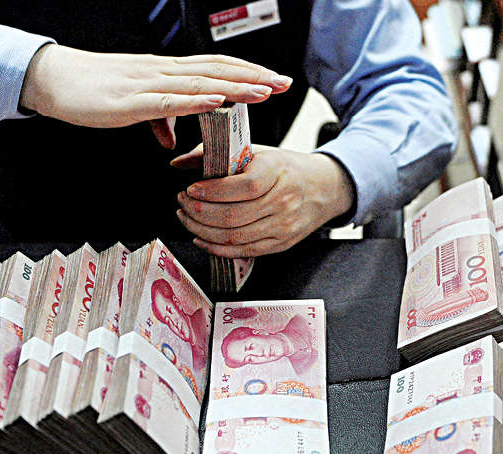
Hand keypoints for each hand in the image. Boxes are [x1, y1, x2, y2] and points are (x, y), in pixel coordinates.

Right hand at [19, 44, 291, 127]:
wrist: (53, 79)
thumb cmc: (91, 90)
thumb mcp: (133, 107)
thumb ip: (158, 119)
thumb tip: (173, 140)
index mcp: (165, 73)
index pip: (214, 67)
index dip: (245, 71)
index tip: (273, 80)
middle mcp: (163, 73)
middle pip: (217, 70)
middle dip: (253, 77)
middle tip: (284, 83)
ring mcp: (149, 84)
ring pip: (200, 82)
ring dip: (235, 86)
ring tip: (264, 91)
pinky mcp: (132, 101)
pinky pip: (169, 101)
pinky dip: (196, 100)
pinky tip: (217, 100)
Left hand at [173, 145, 354, 256]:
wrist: (323, 188)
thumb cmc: (285, 168)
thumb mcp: (257, 152)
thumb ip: (217, 154)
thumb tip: (179, 162)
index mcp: (278, 171)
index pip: (243, 187)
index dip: (212, 191)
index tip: (190, 188)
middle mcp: (284, 201)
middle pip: (234, 216)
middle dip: (199, 213)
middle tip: (182, 204)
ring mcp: (284, 226)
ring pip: (235, 237)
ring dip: (202, 230)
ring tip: (187, 218)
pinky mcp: (281, 244)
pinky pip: (244, 251)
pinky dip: (217, 248)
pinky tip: (201, 237)